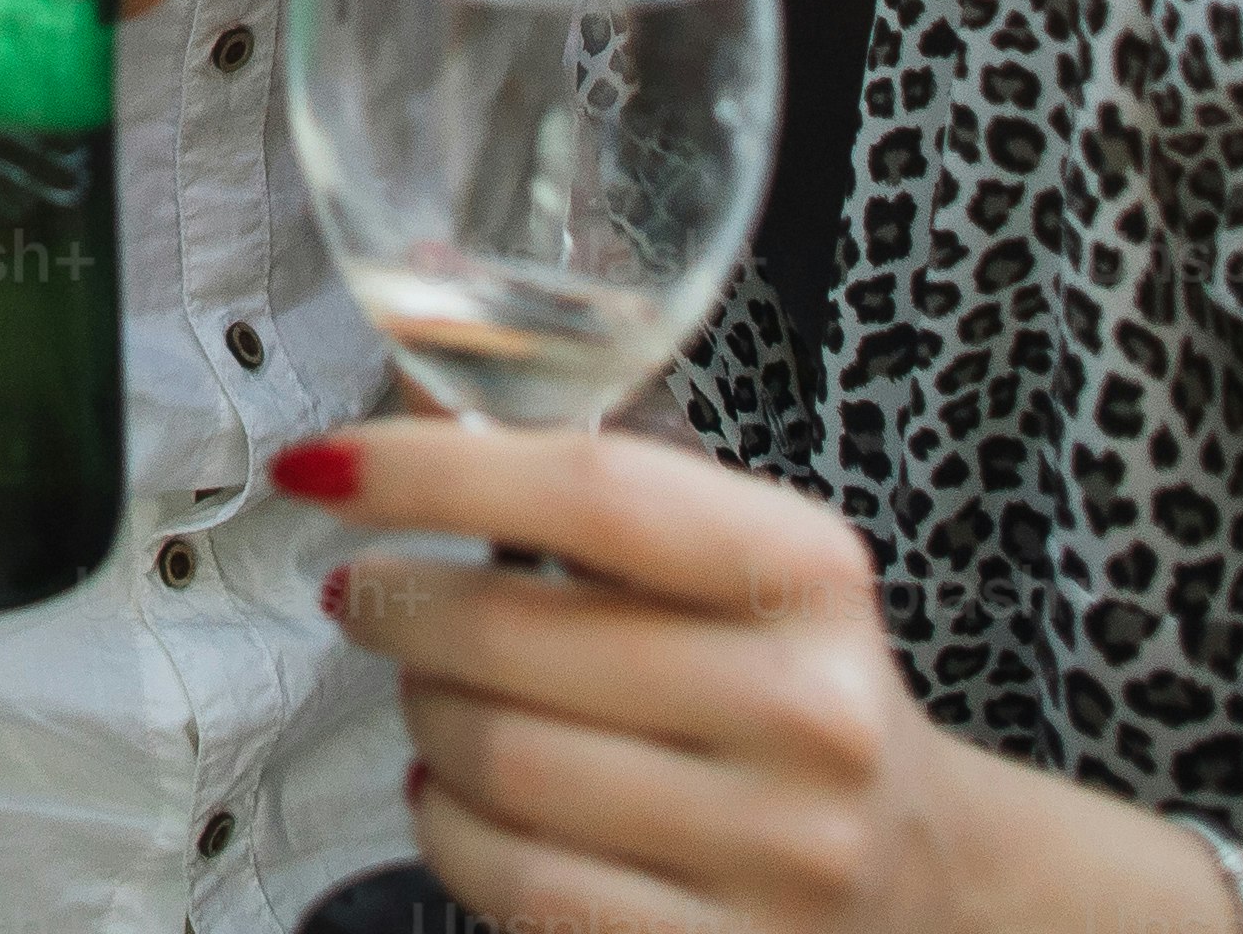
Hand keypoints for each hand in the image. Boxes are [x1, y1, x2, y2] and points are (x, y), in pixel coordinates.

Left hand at [278, 415, 970, 933]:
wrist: (919, 871)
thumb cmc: (786, 684)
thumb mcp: (731, 556)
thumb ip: (581, 468)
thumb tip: (417, 362)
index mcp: (810, 572)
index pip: (593, 489)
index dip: (433, 470)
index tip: (323, 466)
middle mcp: (810, 708)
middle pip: (514, 636)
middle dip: (399, 606)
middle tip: (367, 595)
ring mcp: (776, 847)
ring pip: (500, 762)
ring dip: (422, 718)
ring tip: (431, 694)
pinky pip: (519, 881)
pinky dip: (448, 827)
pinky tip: (457, 794)